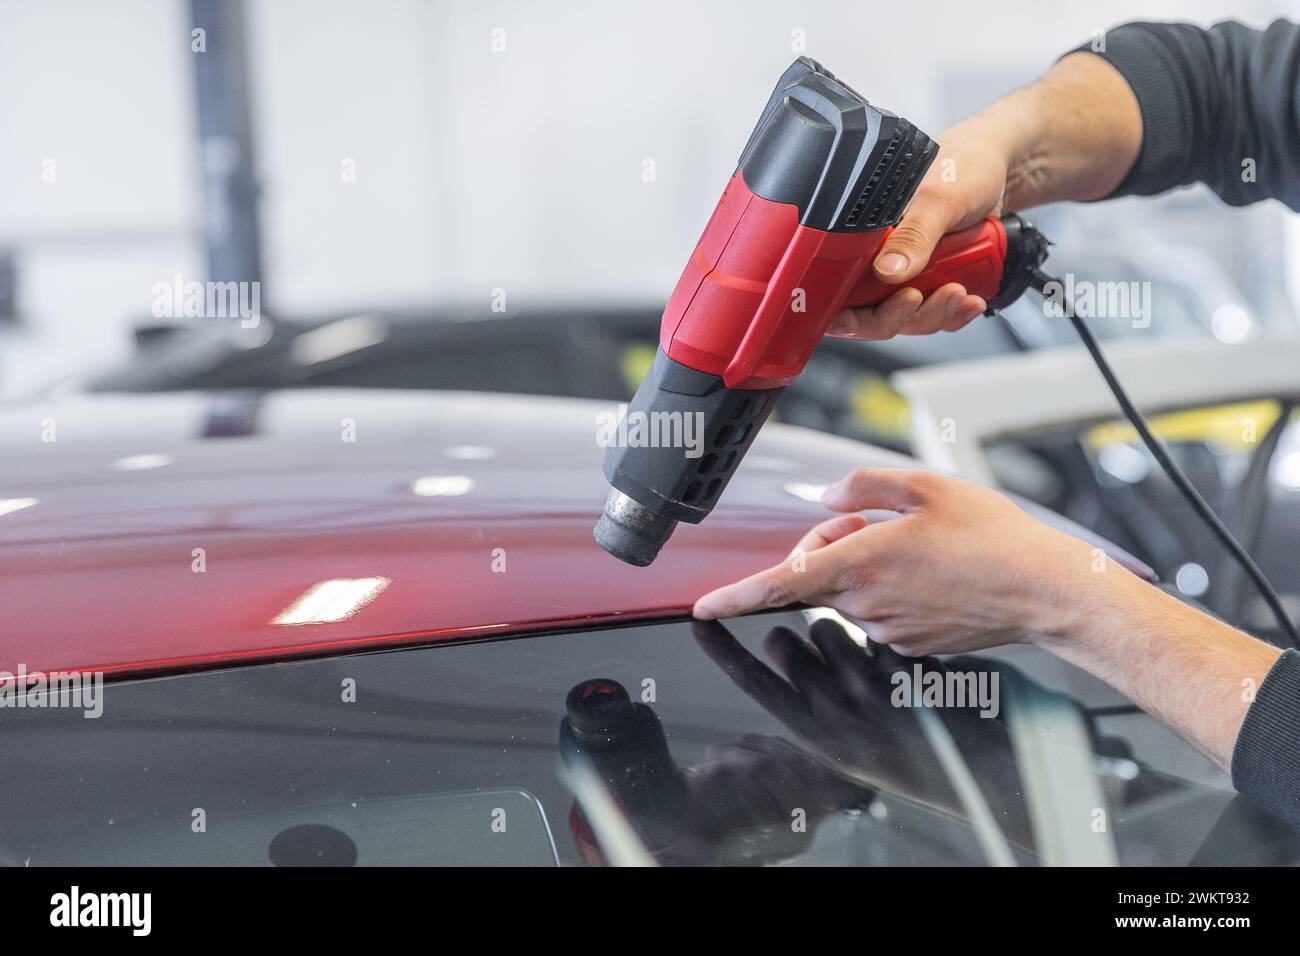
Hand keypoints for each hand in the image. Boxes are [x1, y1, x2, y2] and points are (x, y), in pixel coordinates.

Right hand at [692, 618, 1030, 847]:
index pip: (754, 681)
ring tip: (870, 665)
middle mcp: (838, 713)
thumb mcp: (847, 741)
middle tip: (822, 651)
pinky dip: (883, 637)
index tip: (700, 618)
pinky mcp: (907, 668)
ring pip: (829, 626)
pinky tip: (904, 667)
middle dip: (798, 636)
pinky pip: (873, 627)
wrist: (980, 766)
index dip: (723, 649)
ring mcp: (873, 689)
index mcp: (816, 735)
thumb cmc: (907, 748)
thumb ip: (812, 695)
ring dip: (843, 632)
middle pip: (787, 643)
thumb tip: (782, 640)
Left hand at [693, 467, 1112, 655]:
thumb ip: (862, 486)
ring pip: (848, 591)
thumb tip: (826, 498)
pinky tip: (933, 573)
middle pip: (816, 575)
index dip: (734, 597)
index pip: (779, 585)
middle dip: (830, 544)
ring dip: (862, 565)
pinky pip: (879, 610)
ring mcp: (888, 629)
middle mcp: (867, 603)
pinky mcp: (910, 644)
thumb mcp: (924, 487)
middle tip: (875, 519)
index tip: (704, 607)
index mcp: (861, 563)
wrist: (1045, 590)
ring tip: (918, 546)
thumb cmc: (992, 537)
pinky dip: (889, 589)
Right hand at [826, 52, 1142, 341]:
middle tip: (918, 298)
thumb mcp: (940, 197)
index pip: (838, 288)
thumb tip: (888, 270)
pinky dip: (953, 313)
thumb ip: (914, 234)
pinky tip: (970, 299)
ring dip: (934, 314)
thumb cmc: (965, 165)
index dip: (842, 311)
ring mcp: (907, 273)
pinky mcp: (933, 281)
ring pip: (908, 318)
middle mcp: (879, 258)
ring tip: (959, 292)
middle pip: (872, 313)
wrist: (1005, 166)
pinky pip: (935, 313)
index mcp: (864, 235)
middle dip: (899, 315)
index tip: (855, 319)